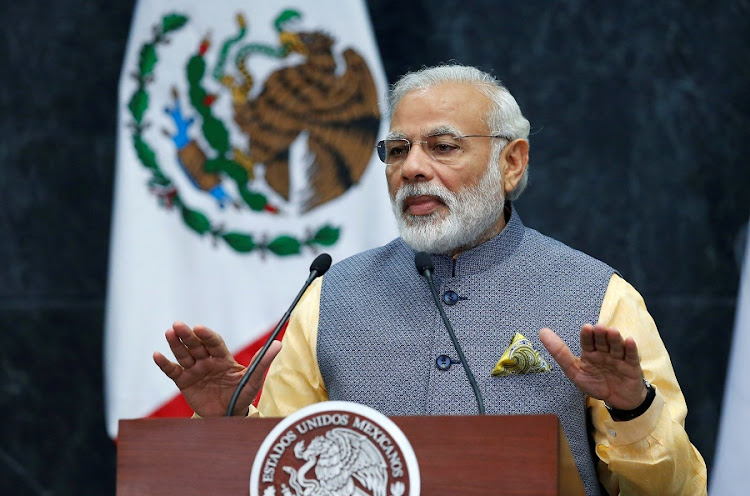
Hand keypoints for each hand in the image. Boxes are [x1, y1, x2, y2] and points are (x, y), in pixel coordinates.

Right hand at [153, 321, 281, 416]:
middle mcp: (207, 360)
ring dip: (176, 344)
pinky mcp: (184, 382)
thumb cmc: (242, 394)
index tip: (199, 327)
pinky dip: (164, 364)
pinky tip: (156, 355)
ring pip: (184, 355)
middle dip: (188, 335)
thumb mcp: (253, 379)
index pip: (214, 343)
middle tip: (178, 325)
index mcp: (223, 357)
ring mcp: (195, 370)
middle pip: (196, 345)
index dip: (207, 335)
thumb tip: (278, 344)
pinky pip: (173, 371)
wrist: (228, 415)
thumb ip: (262, 362)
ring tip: (169, 332)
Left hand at [539, 323, 646, 409]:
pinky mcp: (632, 366)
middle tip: (599, 328)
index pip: (587, 341)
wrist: (618, 401)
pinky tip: (629, 341)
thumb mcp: (575, 372)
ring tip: (612, 332)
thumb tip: (542, 332)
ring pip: (616, 346)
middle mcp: (604, 352)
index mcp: (590, 352)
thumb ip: (559, 353)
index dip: (587, 335)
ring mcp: (618, 358)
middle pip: (602, 341)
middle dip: (601, 335)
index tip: (586, 328)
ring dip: (614, 339)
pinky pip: (631, 356)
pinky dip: (631, 349)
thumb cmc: (596, 384)